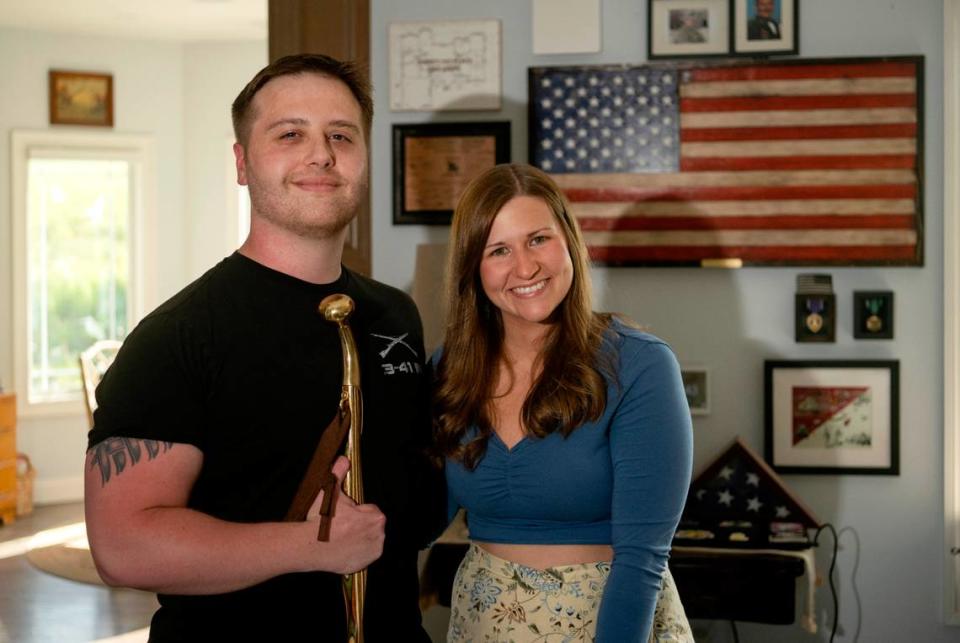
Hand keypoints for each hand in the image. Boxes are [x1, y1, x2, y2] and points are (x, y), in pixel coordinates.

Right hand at [307, 456, 385, 573]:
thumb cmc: (321, 519)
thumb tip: (343, 459)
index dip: (356, 511)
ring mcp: (372, 552)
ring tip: (340, 537)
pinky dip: (355, 553)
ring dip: (358, 538)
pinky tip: (342, 548)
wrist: (309, 545)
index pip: (370, 511)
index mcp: (376, 517)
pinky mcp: (363, 565)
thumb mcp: (330, 491)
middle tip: (340, 526)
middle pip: (370, 526)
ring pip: (367, 540)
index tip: (344, 515)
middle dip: (358, 525)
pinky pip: (362, 556)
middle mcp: (379, 535)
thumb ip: (339, 473)